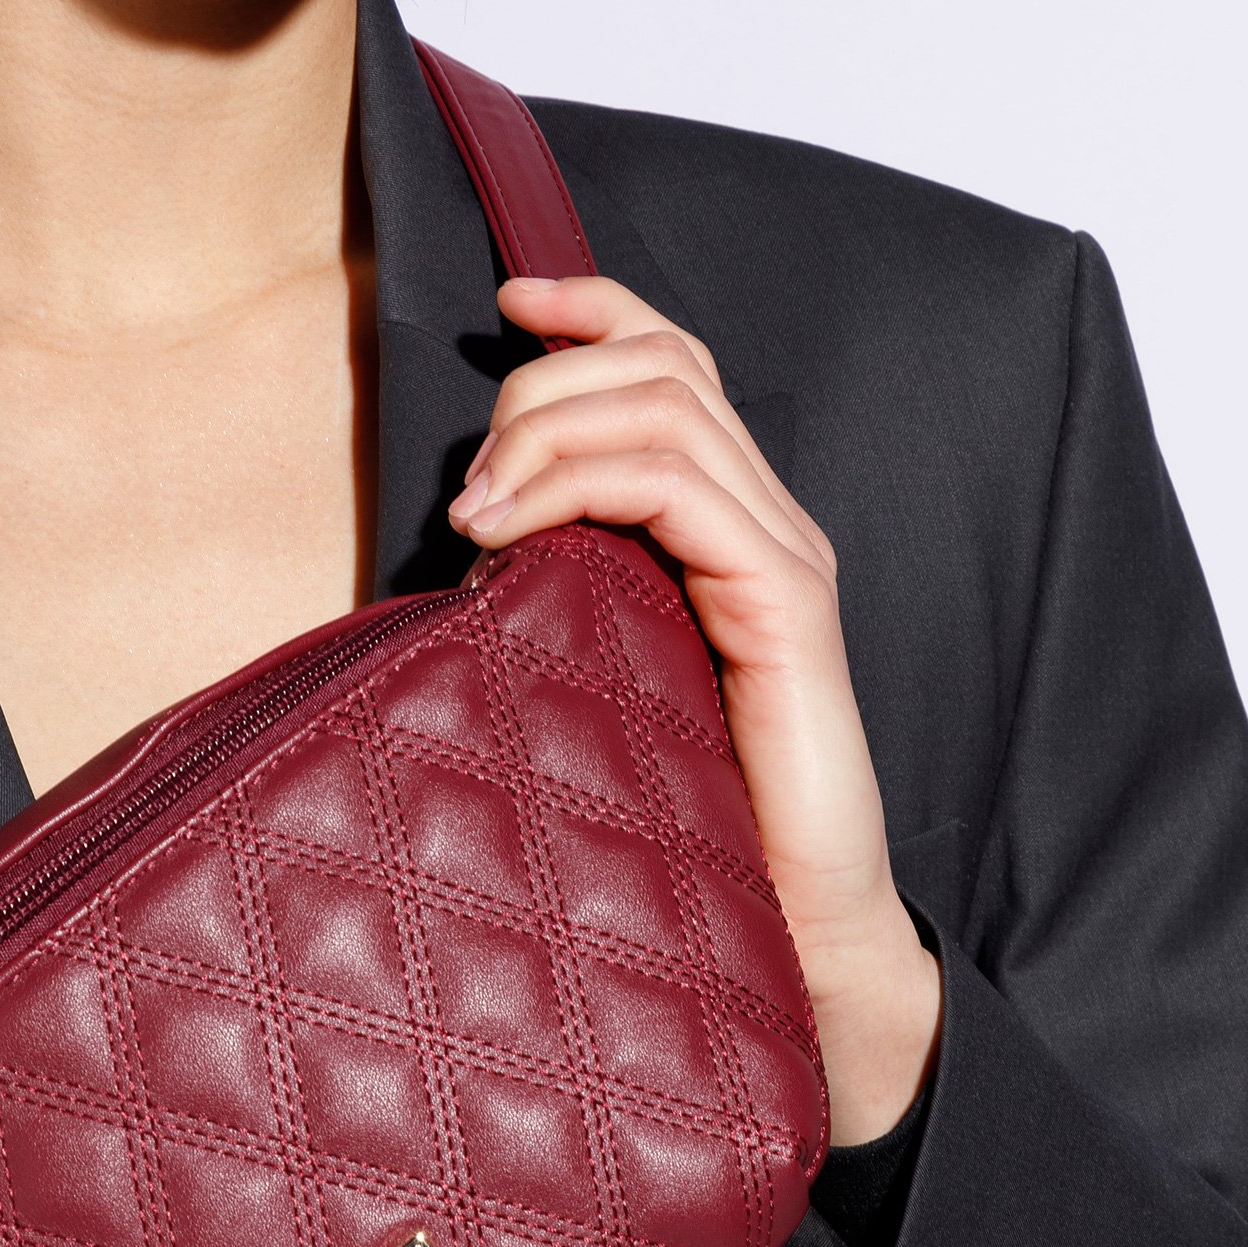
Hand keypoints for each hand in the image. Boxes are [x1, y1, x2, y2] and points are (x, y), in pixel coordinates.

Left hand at [448, 273, 940, 1145]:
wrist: (789, 942)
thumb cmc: (685, 824)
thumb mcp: (594, 675)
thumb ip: (555, 594)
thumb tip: (458, 536)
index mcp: (725, 525)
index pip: (672, 360)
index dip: (591, 309)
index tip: (503, 304)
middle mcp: (766, 520)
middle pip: (660, 362)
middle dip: (541, 386)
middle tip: (466, 486)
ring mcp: (782, 555)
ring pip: (666, 404)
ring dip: (545, 432)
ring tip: (476, 513)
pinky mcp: (786, 603)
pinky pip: (682, 487)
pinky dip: (580, 482)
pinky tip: (509, 534)